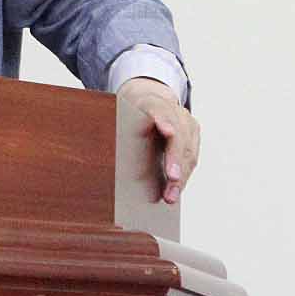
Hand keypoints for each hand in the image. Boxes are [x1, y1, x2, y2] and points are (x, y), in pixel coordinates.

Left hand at [117, 77, 199, 204]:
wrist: (148, 100)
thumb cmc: (131, 113)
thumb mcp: (121, 115)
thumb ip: (117, 127)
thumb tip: (102, 148)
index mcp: (154, 103)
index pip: (161, 110)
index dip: (164, 121)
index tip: (168, 131)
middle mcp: (175, 112)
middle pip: (179, 137)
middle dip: (176, 161)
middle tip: (172, 179)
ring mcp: (187, 123)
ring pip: (188, 152)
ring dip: (181, 176)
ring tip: (170, 196)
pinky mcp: (192, 136)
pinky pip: (190, 158)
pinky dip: (184, 175)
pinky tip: (176, 190)